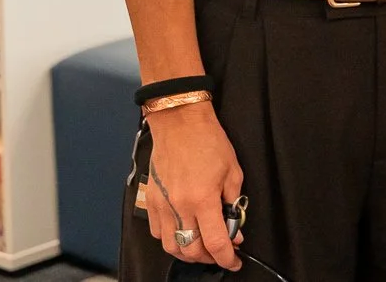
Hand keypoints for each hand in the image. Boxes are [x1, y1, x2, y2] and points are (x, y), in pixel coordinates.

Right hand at [145, 101, 243, 270]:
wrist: (180, 124)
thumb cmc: (208, 142)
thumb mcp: (233, 170)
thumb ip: (233, 201)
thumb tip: (234, 224)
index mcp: (203, 200)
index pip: (216, 242)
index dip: (227, 258)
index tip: (234, 261)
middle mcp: (180, 207)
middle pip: (191, 250)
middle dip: (208, 258)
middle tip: (220, 254)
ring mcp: (162, 206)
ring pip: (171, 246)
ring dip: (188, 252)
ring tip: (202, 247)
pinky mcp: (151, 201)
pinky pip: (157, 232)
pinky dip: (171, 239)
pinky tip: (183, 233)